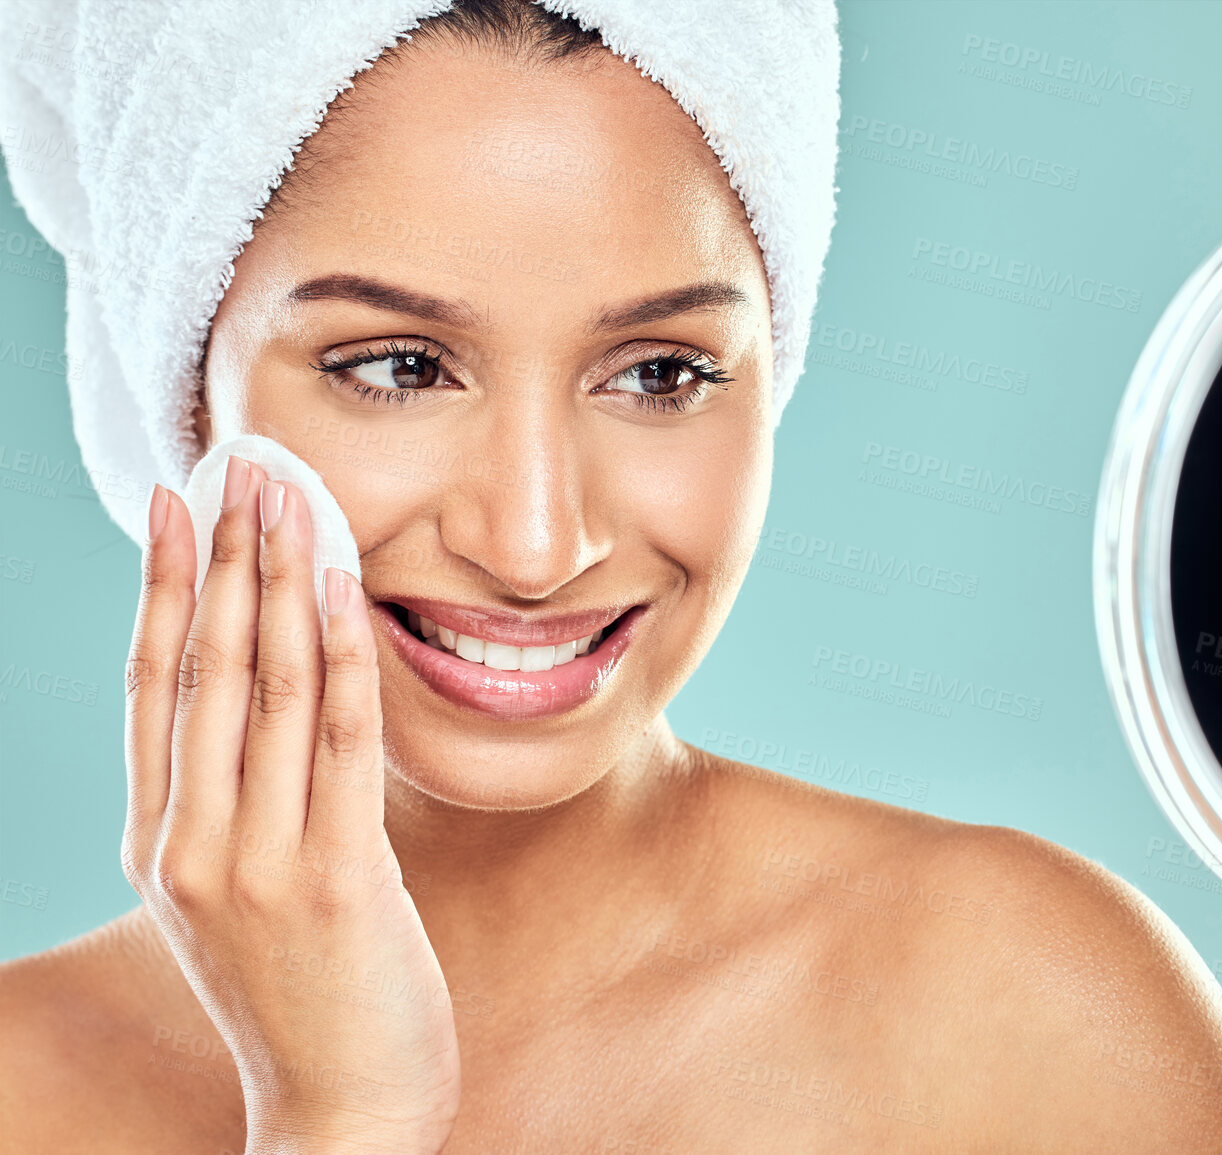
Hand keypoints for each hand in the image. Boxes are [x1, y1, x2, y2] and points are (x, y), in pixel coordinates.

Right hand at [123, 457, 459, 1153]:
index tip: (178, 502)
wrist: (344, 1107)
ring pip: (262, 688)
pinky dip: (336, 653)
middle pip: (201, 668)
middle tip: (245, 463)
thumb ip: (246, 801)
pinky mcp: (332, 876)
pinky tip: (342, 586)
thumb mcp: (248, 890)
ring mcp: (254, 861)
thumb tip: (280, 695)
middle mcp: (190, 844)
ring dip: (277, 580)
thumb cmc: (309, 991)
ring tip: (290, 495)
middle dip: (224, 556)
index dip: (163, 586)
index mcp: (162, 843)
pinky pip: (336, 739)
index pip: (153, 686)